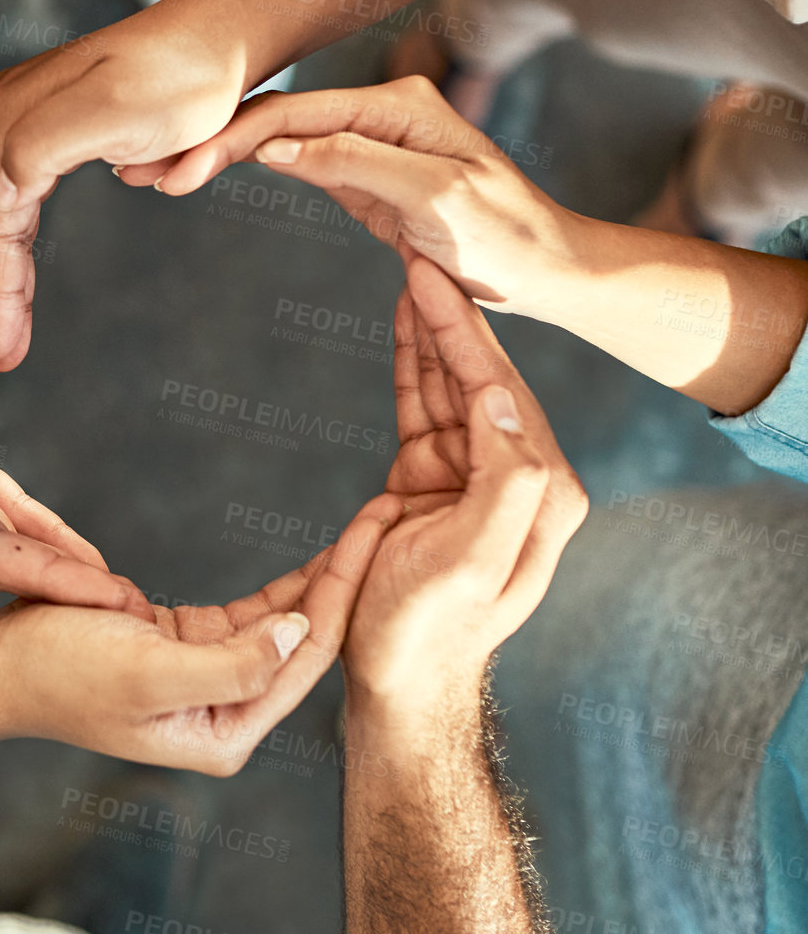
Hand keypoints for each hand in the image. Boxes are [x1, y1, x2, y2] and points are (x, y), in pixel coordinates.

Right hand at [0, 0, 254, 368]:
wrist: (222, 40)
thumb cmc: (180, 81)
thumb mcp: (108, 114)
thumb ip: (37, 150)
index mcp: (12, 115)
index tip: (3, 348)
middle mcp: (7, 112)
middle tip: (4, 352)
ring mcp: (29, 116)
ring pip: (8, 210)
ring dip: (8, 271)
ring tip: (11, 328)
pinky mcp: (58, 125)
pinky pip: (30, 196)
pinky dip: (26, 241)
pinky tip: (24, 277)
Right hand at [0, 543, 354, 774]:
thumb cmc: (58, 672)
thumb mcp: (149, 672)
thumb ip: (233, 665)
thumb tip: (300, 633)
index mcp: (225, 734)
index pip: (304, 656)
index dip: (345, 591)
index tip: (379, 533)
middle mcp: (227, 714)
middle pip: (304, 638)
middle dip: (348, 579)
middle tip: (393, 515)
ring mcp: (211, 680)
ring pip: (284, 622)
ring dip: (322, 575)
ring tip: (371, 523)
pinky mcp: (190, 648)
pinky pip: (253, 612)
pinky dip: (285, 582)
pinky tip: (323, 550)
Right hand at [162, 77, 583, 313]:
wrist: (545, 271)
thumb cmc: (504, 236)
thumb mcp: (434, 198)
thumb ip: (357, 162)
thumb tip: (277, 146)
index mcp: (399, 106)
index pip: (296, 113)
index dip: (231, 138)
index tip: (179, 169)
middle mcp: (382, 112)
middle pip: (279, 118)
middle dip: (211, 140)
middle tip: (147, 171)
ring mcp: (373, 142)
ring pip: (282, 138)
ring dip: (224, 153)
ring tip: (163, 172)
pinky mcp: (368, 176)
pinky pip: (301, 162)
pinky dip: (255, 169)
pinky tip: (213, 172)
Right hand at [306, 256, 586, 722]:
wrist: (393, 680)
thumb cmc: (426, 633)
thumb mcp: (468, 564)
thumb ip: (502, 480)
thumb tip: (497, 396)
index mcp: (540, 492)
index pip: (502, 392)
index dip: (467, 332)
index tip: (436, 277)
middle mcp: (516, 477)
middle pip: (480, 376)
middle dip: (451, 315)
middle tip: (421, 253)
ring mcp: (471, 475)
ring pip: (450, 384)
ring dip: (431, 330)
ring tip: (412, 268)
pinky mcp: (432, 478)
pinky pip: (423, 407)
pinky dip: (413, 363)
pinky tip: (407, 322)